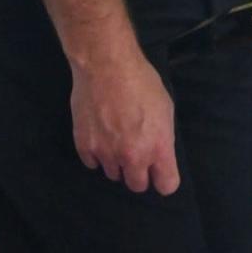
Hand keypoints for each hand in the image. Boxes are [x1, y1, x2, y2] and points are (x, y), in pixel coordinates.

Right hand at [70, 52, 179, 195]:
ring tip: (116, 138)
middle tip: (136, 153)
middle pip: (137, 186)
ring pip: (114, 175)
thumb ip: (162, 137)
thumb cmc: (141, 81)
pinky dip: (97, 154)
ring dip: (117, 163)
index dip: (164, 179)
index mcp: (158, 146)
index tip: (160, 172)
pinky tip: (100, 135)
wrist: (106, 66)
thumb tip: (158, 153)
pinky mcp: (85, 147)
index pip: (166, 185)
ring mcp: (107, 154)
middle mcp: (133, 156)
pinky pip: (93, 164)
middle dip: (139, 173)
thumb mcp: (165, 107)